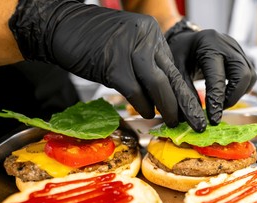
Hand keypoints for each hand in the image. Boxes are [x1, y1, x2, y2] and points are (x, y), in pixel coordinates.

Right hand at [9, 0, 205, 131]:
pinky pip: (135, 90)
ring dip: (167, 107)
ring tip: (173, 122)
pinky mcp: (113, 64)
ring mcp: (130, 49)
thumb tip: (158, 98)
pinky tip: (147, 113)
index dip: (184, 93)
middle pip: (172, 76)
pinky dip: (142, 104)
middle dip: (186, 104)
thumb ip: (144, 67)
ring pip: (158, 84)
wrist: (60, 26)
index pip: (174, 69)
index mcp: (151, 34)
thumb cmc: (92, 40)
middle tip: (195, 123)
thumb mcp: (126, 47)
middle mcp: (146, 38)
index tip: (193, 110)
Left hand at [166, 19, 256, 124]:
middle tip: (218, 109)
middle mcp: (227, 45)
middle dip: (233, 97)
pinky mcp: (242, 55)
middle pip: (243, 75)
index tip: (213, 119)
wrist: (186, 40)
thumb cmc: (179, 54)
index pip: (218, 77)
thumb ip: (186, 93)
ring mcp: (237, 49)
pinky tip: (226, 93)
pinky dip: (240, 89)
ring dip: (237, 94)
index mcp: (209, 45)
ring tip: (220, 102)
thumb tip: (196, 120)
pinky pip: (249, 75)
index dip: (217, 101)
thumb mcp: (176, 71)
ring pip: (250, 76)